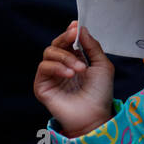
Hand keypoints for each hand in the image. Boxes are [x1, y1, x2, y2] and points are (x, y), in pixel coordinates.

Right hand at [33, 21, 115, 138]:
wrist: (94, 116)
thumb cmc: (100, 93)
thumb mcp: (102, 65)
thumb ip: (92, 46)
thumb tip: (79, 28)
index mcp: (75, 59)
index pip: (68, 41)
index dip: (70, 32)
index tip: (76, 27)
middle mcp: (61, 66)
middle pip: (56, 44)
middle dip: (66, 39)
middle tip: (75, 37)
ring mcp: (51, 76)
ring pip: (49, 53)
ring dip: (65, 57)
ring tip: (79, 69)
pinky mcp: (42, 86)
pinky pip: (43, 68)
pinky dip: (56, 67)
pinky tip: (69, 74)